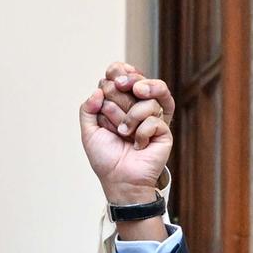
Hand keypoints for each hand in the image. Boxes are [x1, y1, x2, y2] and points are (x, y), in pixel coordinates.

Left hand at [81, 61, 174, 205]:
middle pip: (135, 82)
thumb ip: (88, 109)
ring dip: (129, 117)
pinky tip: (137, 145)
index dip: (118, 73)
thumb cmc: (106, 158)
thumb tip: (98, 91)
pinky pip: (154, 120)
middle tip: (112, 115)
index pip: (123, 75)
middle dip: (118, 98)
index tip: (112, 80)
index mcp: (121, 103)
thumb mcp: (89, 132)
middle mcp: (138, 107)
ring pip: (146, 100)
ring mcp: (152, 118)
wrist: (120, 180)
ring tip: (123, 134)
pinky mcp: (164, 131)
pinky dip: (141, 133)